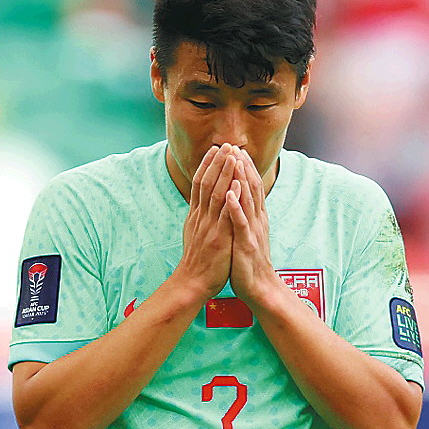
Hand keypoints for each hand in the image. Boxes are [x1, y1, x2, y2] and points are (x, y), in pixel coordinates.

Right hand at [178, 144, 241, 299]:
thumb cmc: (197, 261)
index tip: (216, 149)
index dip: (207, 165)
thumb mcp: (195, 234)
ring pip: (216, 194)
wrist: (192, 283)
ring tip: (232, 155)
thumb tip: (201, 204)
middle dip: (217, 162)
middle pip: (207, 183)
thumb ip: (200, 217)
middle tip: (226, 144)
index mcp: (196, 216)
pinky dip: (230, 197)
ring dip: (224, 173)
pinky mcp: (218, 238)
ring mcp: (209, 226)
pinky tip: (236, 183)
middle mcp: (200, 217)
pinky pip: (224, 214)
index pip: (199, 184)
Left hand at [226, 149, 274, 304]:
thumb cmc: (249, 261)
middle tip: (236, 146)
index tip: (237, 150)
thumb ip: (245, 216)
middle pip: (251, 188)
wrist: (259, 287)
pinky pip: (240, 223)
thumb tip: (240, 200)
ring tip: (235, 161)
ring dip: (241, 179)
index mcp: (255, 217)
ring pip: (248, 200)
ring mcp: (252, 231)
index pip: (252, 187)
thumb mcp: (247, 233)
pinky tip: (230, 194)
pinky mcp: (246, 244)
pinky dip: (236, 207)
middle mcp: (256, 220)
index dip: (245, 168)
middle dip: (243, 166)